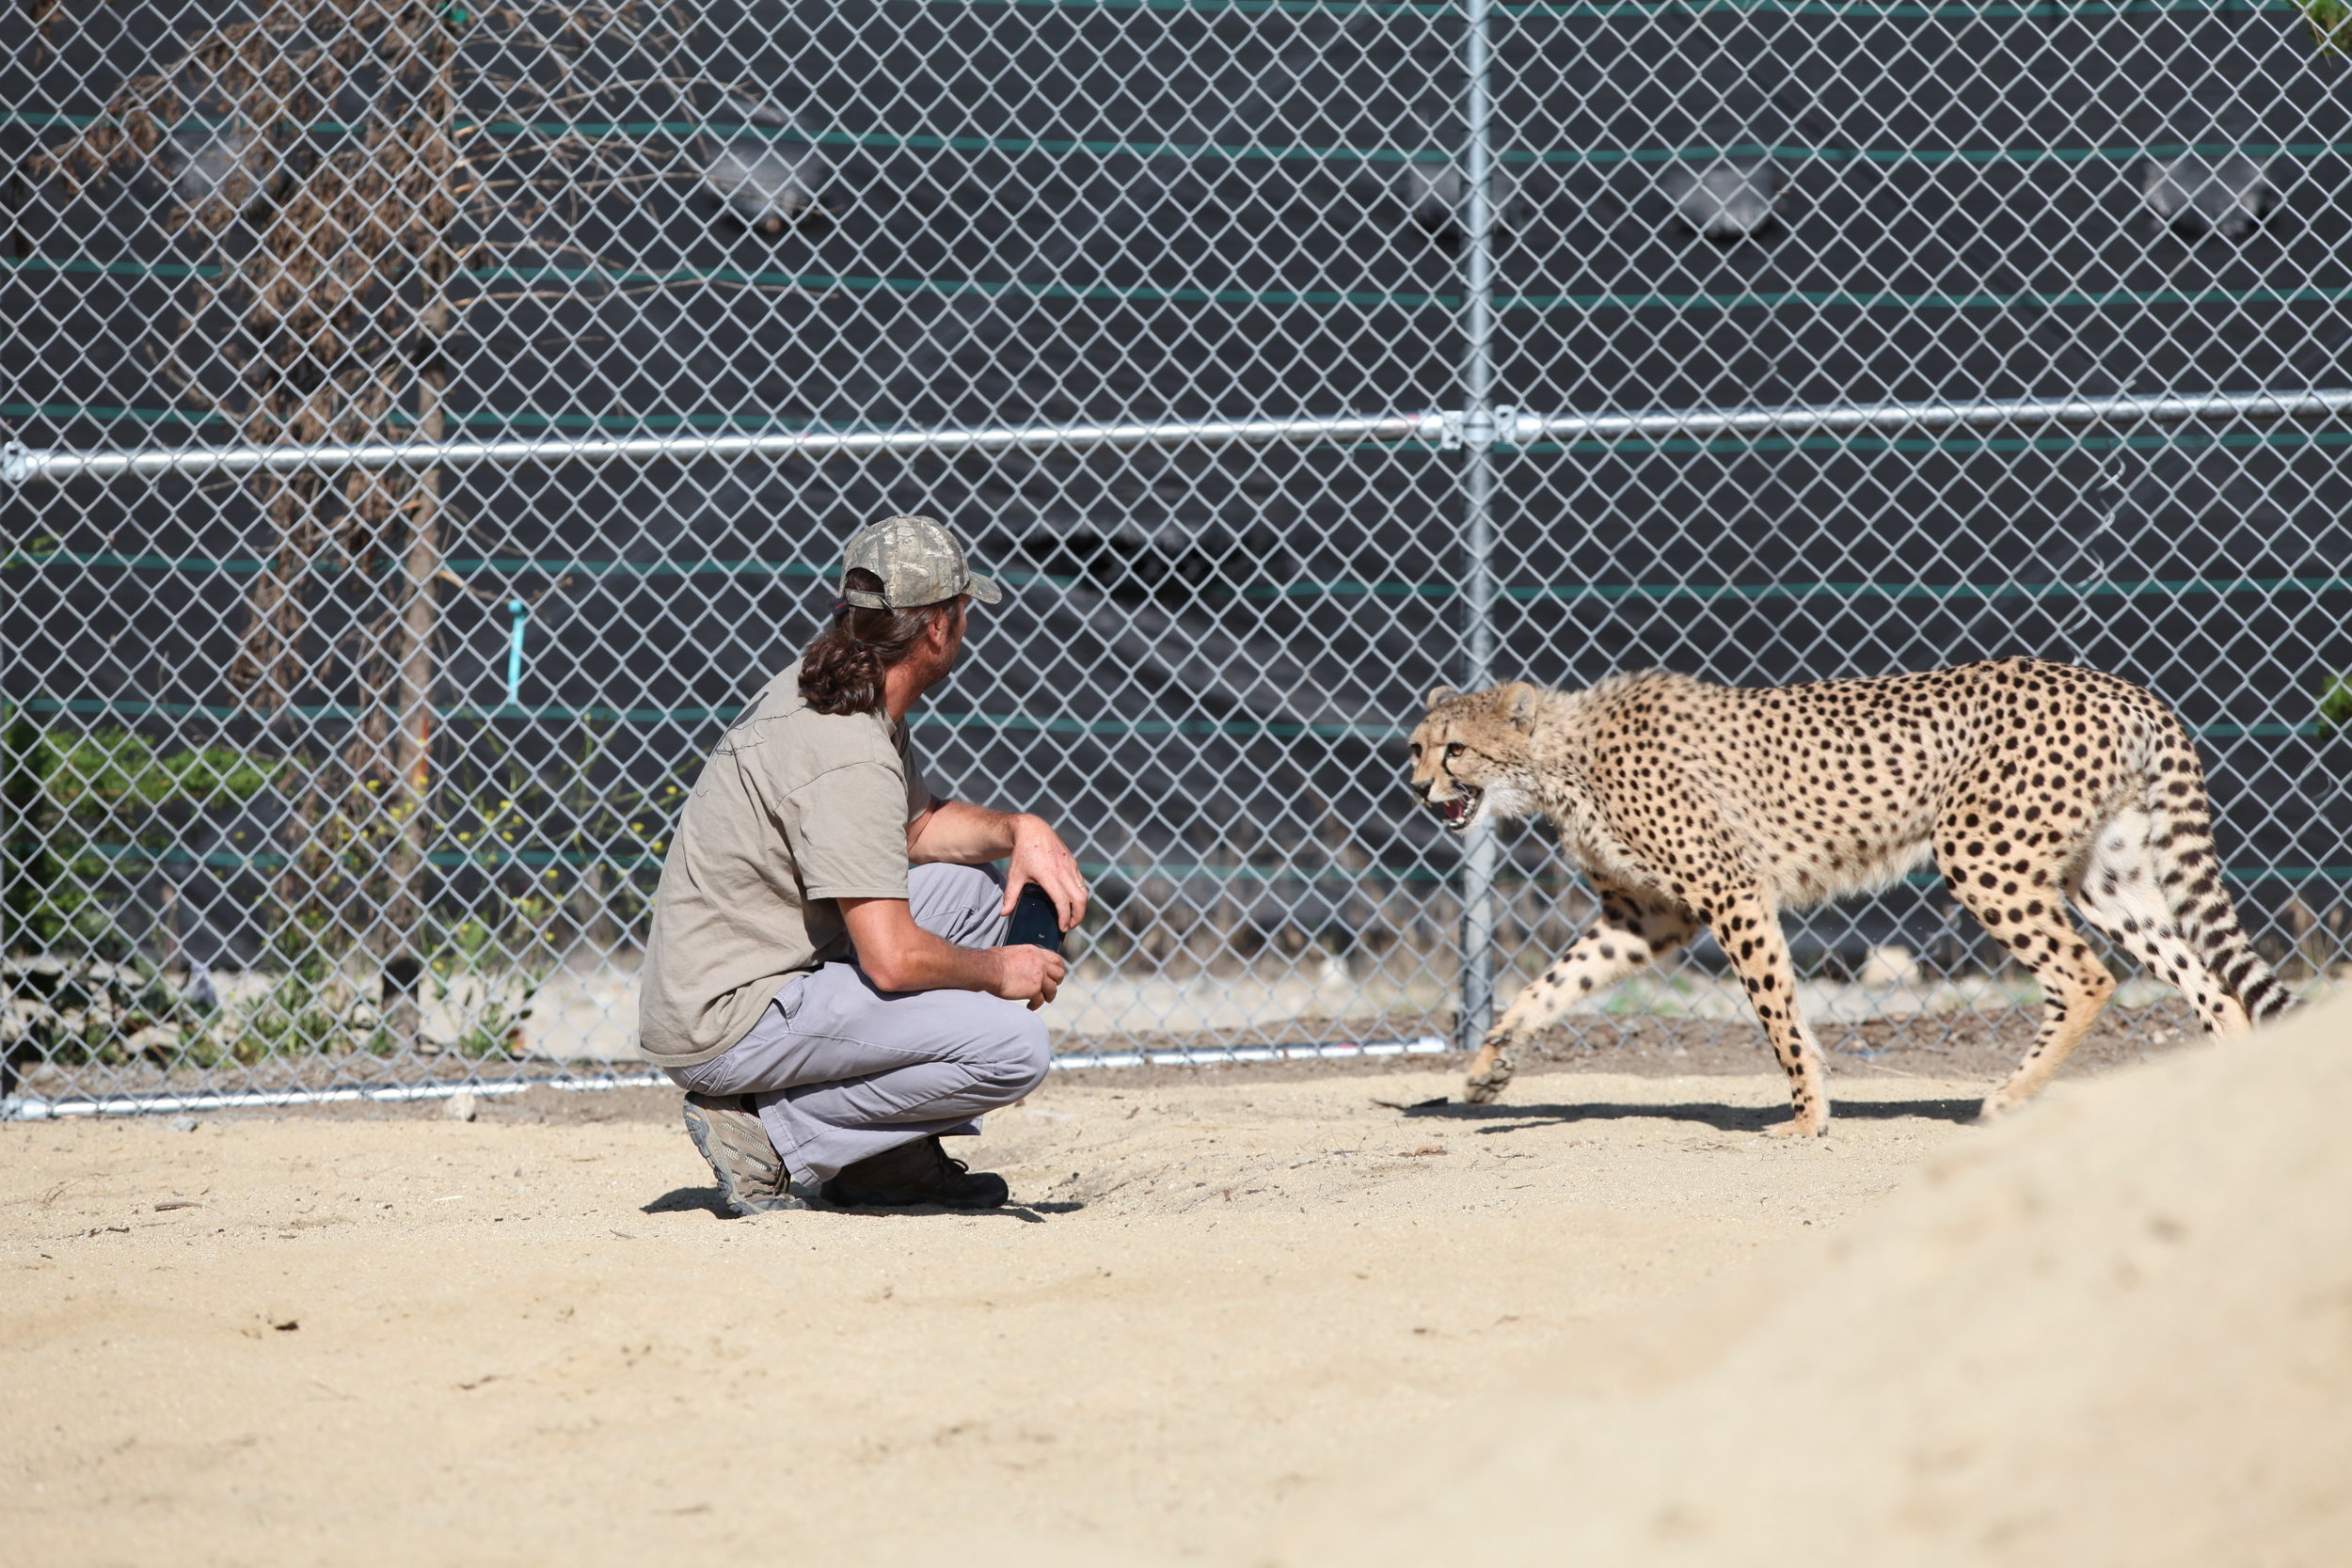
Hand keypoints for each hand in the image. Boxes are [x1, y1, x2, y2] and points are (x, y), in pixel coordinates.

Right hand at [988, 944, 1067, 1010]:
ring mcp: (1039, 977)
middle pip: (1059, 974)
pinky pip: (1040, 1000)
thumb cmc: (994, 960)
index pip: (1056, 959)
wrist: (990, 968)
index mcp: (1035, 952)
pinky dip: (1035, 1005)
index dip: (1058, 968)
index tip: (1055, 975)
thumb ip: (1021, 957)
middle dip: (1057, 982)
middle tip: (1050, 988)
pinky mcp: (1034, 989)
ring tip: (1042, 1000)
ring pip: (1053, 989)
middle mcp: (1040, 963)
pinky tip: (1030, 1006)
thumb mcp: (1012, 951)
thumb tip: (1016, 961)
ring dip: (1048, 996)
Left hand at [1001, 814, 1087, 932]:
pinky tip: (1072, 900)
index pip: (1063, 902)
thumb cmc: (1022, 853)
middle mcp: (1063, 871)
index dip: (1065, 918)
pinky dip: (1080, 894)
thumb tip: (1003, 914)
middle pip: (1080, 899)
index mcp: (1049, 876)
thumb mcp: (1014, 875)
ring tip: (1073, 916)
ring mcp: (1070, 866)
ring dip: (1081, 906)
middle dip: (1078, 916)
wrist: (1032, 829)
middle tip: (1071, 926)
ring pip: (1084, 891)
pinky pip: (1081, 882)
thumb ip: (1010, 895)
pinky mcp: (1073, 862)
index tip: (1063, 928)